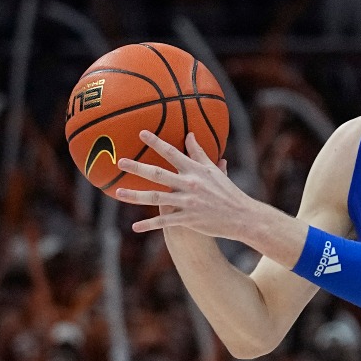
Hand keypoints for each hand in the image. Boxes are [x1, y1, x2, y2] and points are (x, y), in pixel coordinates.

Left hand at [115, 131, 256, 238]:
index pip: (173, 153)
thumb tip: (189, 135)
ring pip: (156, 198)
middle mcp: (190, 184)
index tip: (141, 133)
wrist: (242, 216)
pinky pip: (164, 221)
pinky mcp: (188, 219)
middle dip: (138, 168)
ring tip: (118, 194)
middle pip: (159, 174)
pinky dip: (149, 224)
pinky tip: (135, 227)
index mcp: (196, 171)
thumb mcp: (214, 170)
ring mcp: (188, 202)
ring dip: (135, 196)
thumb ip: (199, 153)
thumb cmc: (228, 192)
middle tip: (120, 162)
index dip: (157, 142)